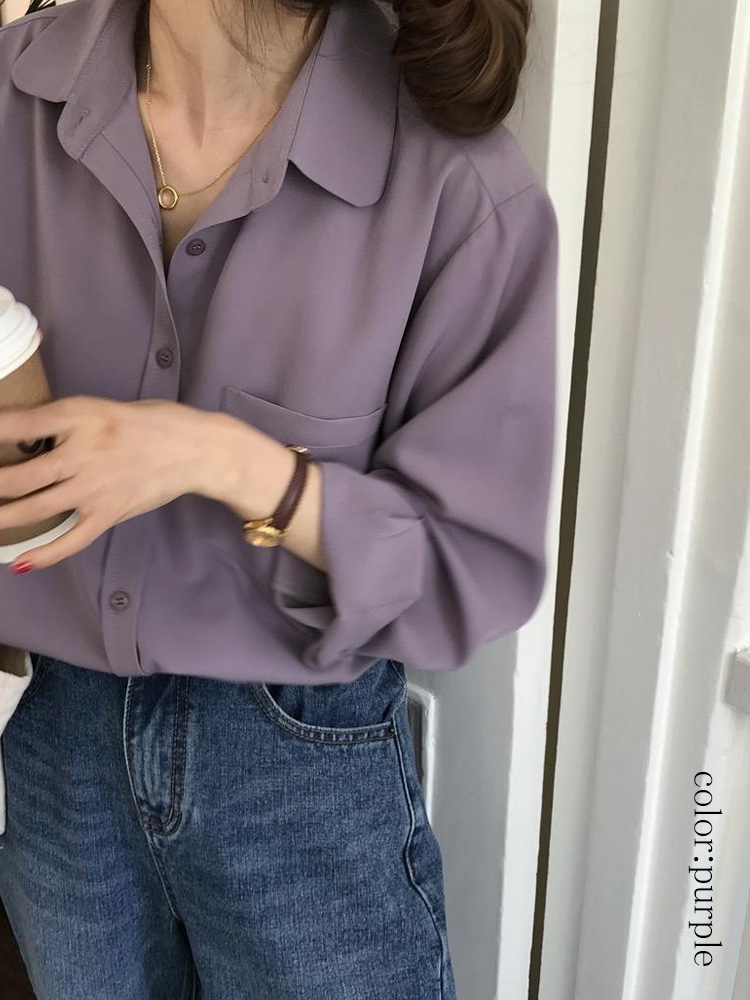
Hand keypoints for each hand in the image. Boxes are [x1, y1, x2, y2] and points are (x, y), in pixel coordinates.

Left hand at [0, 396, 216, 570]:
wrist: (194, 449)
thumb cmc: (150, 423)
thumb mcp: (101, 407)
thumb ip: (66, 423)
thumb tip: (28, 440)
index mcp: (79, 417)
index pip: (20, 425)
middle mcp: (82, 452)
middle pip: (19, 475)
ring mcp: (94, 488)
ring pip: (35, 508)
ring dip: (2, 517)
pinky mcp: (108, 513)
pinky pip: (70, 539)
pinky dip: (44, 553)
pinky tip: (20, 562)